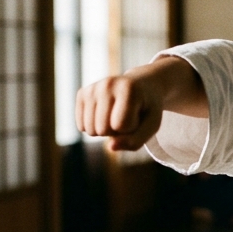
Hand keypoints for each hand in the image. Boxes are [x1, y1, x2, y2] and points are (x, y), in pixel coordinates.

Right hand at [75, 56, 206, 151]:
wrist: (142, 84)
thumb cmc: (147, 108)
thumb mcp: (151, 126)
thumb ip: (135, 140)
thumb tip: (110, 147)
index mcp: (128, 89)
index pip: (121, 126)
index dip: (131, 128)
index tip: (138, 114)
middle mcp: (107, 84)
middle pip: (103, 129)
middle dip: (117, 131)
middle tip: (127, 116)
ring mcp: (93, 88)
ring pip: (90, 130)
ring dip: (105, 130)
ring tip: (116, 115)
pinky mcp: (82, 93)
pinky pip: (81, 126)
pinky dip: (94, 127)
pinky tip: (105, 114)